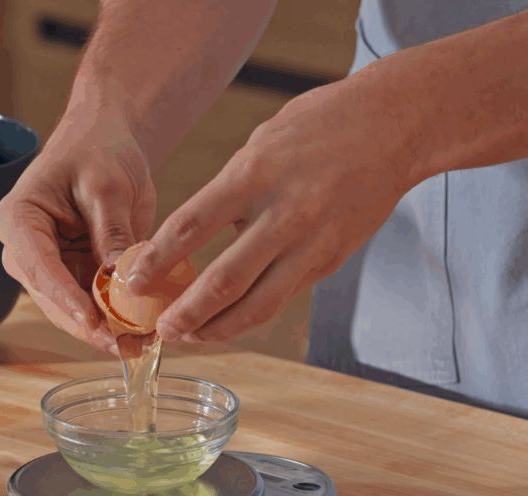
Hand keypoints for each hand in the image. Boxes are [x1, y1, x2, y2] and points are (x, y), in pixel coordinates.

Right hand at [0, 110, 157, 352]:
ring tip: (138, 345)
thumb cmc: (98, 150)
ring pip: (71, 308)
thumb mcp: (108, 186)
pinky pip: (91, 302)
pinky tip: (141, 331)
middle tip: (124, 345)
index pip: (37, 264)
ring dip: (104, 327)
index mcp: (18, 218)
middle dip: (89, 323)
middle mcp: (24, 248)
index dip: (64, 296)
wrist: (105, 140)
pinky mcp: (72, 273)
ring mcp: (48, 265)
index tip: (91, 320)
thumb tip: (120, 280)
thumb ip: (111, 232)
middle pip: (52, 297)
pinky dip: (115, 317)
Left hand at [125, 74, 423, 342]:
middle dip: (186, 314)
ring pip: (258, 305)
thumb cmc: (321, 125)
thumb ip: (230, 189)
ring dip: (218, 328)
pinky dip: (251, 314)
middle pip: (224, 281)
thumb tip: (197, 233)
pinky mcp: (331, 261)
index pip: (192, 226)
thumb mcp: (262, 143)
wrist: (395, 127)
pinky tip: (228, 320)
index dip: (158, 261)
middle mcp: (284, 214)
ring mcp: (312, 243)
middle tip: (160, 330)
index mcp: (255, 175)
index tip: (133, 281)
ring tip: (191, 337)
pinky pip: (283, 297)